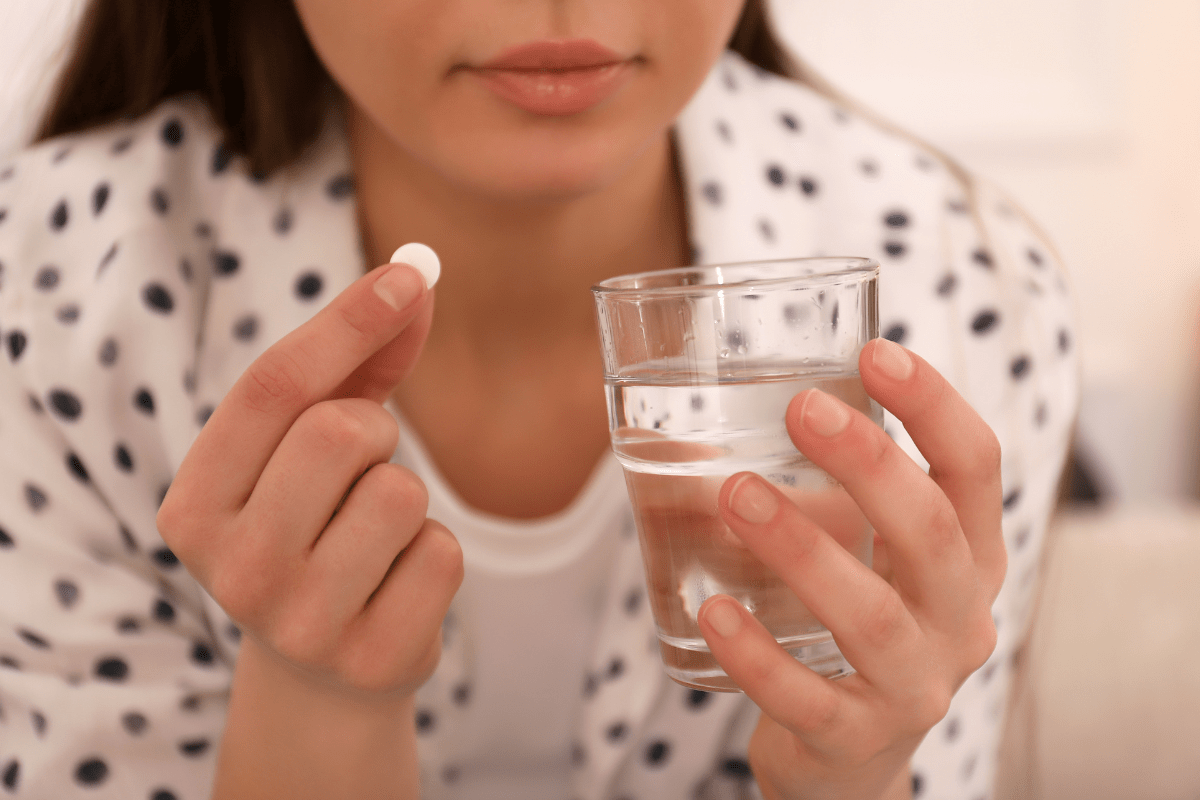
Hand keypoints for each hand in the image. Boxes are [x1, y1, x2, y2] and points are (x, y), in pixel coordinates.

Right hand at [157, 261, 461, 700]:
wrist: (323, 667)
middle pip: (339, 434)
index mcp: (193, 507)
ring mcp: (300, 624)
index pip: (269, 389)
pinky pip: (442, 555)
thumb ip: (356, 361)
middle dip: (375, 432)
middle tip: (363, 467)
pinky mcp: (371, 659)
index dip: (346, 321)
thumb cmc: (316, 526)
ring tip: (375, 535)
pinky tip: (396, 584)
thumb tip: (418, 279)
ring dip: (406, 497)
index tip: (412, 274)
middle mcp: (233, 570)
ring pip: (401, 494)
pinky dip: (434, 555)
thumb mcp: (310, 447)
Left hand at [697, 338, 1003, 799]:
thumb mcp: (867, 560)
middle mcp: (958, 621)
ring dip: (803, 548)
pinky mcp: (854, 740)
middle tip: (802, 408)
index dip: (936, 406)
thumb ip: (825, 495)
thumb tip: (694, 416)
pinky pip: (807, 698)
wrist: (849, 761)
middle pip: (932, 534)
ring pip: (871, 616)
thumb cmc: (852, 630)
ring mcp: (914, 687)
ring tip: (736, 495)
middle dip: (870, 465)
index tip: (876, 350)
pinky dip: (756, 653)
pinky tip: (713, 610)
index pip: (975, 469)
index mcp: (967, 559)